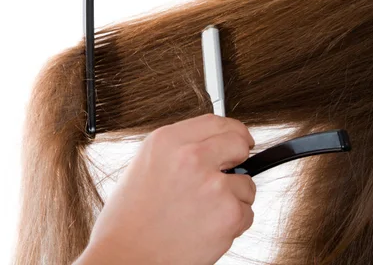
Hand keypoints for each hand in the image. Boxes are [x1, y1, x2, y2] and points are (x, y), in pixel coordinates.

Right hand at [75, 114, 256, 264]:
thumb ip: (179, 150)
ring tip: (201, 213)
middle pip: (239, 142)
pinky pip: (246, 213)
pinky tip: (204, 229)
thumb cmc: (129, 219)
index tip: (239, 141)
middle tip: (229, 175)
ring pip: (246, 184)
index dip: (232, 131)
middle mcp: (190, 156)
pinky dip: (232, 224)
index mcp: (166, 140)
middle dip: (239, 159)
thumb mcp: (145, 166)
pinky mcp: (228, 214)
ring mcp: (212, 184)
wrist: (126, 258)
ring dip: (232, 198)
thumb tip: (212, 147)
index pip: (216, 121)